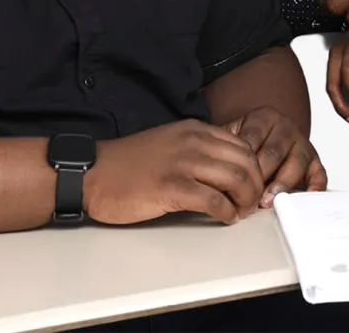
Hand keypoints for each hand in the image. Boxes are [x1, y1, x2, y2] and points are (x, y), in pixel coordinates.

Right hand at [83, 119, 266, 224]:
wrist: (93, 173)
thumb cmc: (127, 163)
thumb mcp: (169, 142)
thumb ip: (197, 149)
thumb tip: (225, 168)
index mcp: (194, 130)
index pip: (242, 145)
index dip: (254, 167)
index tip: (254, 184)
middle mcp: (193, 142)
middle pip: (245, 162)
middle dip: (255, 185)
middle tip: (252, 202)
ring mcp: (183, 164)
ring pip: (235, 179)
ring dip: (244, 200)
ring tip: (241, 212)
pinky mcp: (172, 188)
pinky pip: (214, 201)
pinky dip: (226, 212)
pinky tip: (224, 218)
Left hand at [224, 107, 327, 206]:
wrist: (265, 137)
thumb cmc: (246, 143)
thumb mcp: (231, 137)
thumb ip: (222, 147)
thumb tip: (207, 165)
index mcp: (263, 118)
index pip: (252, 139)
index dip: (242, 162)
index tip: (233, 179)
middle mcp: (285, 127)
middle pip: (274, 151)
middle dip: (261, 175)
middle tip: (249, 195)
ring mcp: (301, 143)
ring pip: (296, 161)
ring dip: (283, 182)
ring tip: (270, 199)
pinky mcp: (314, 161)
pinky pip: (319, 173)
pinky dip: (315, 186)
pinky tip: (306, 196)